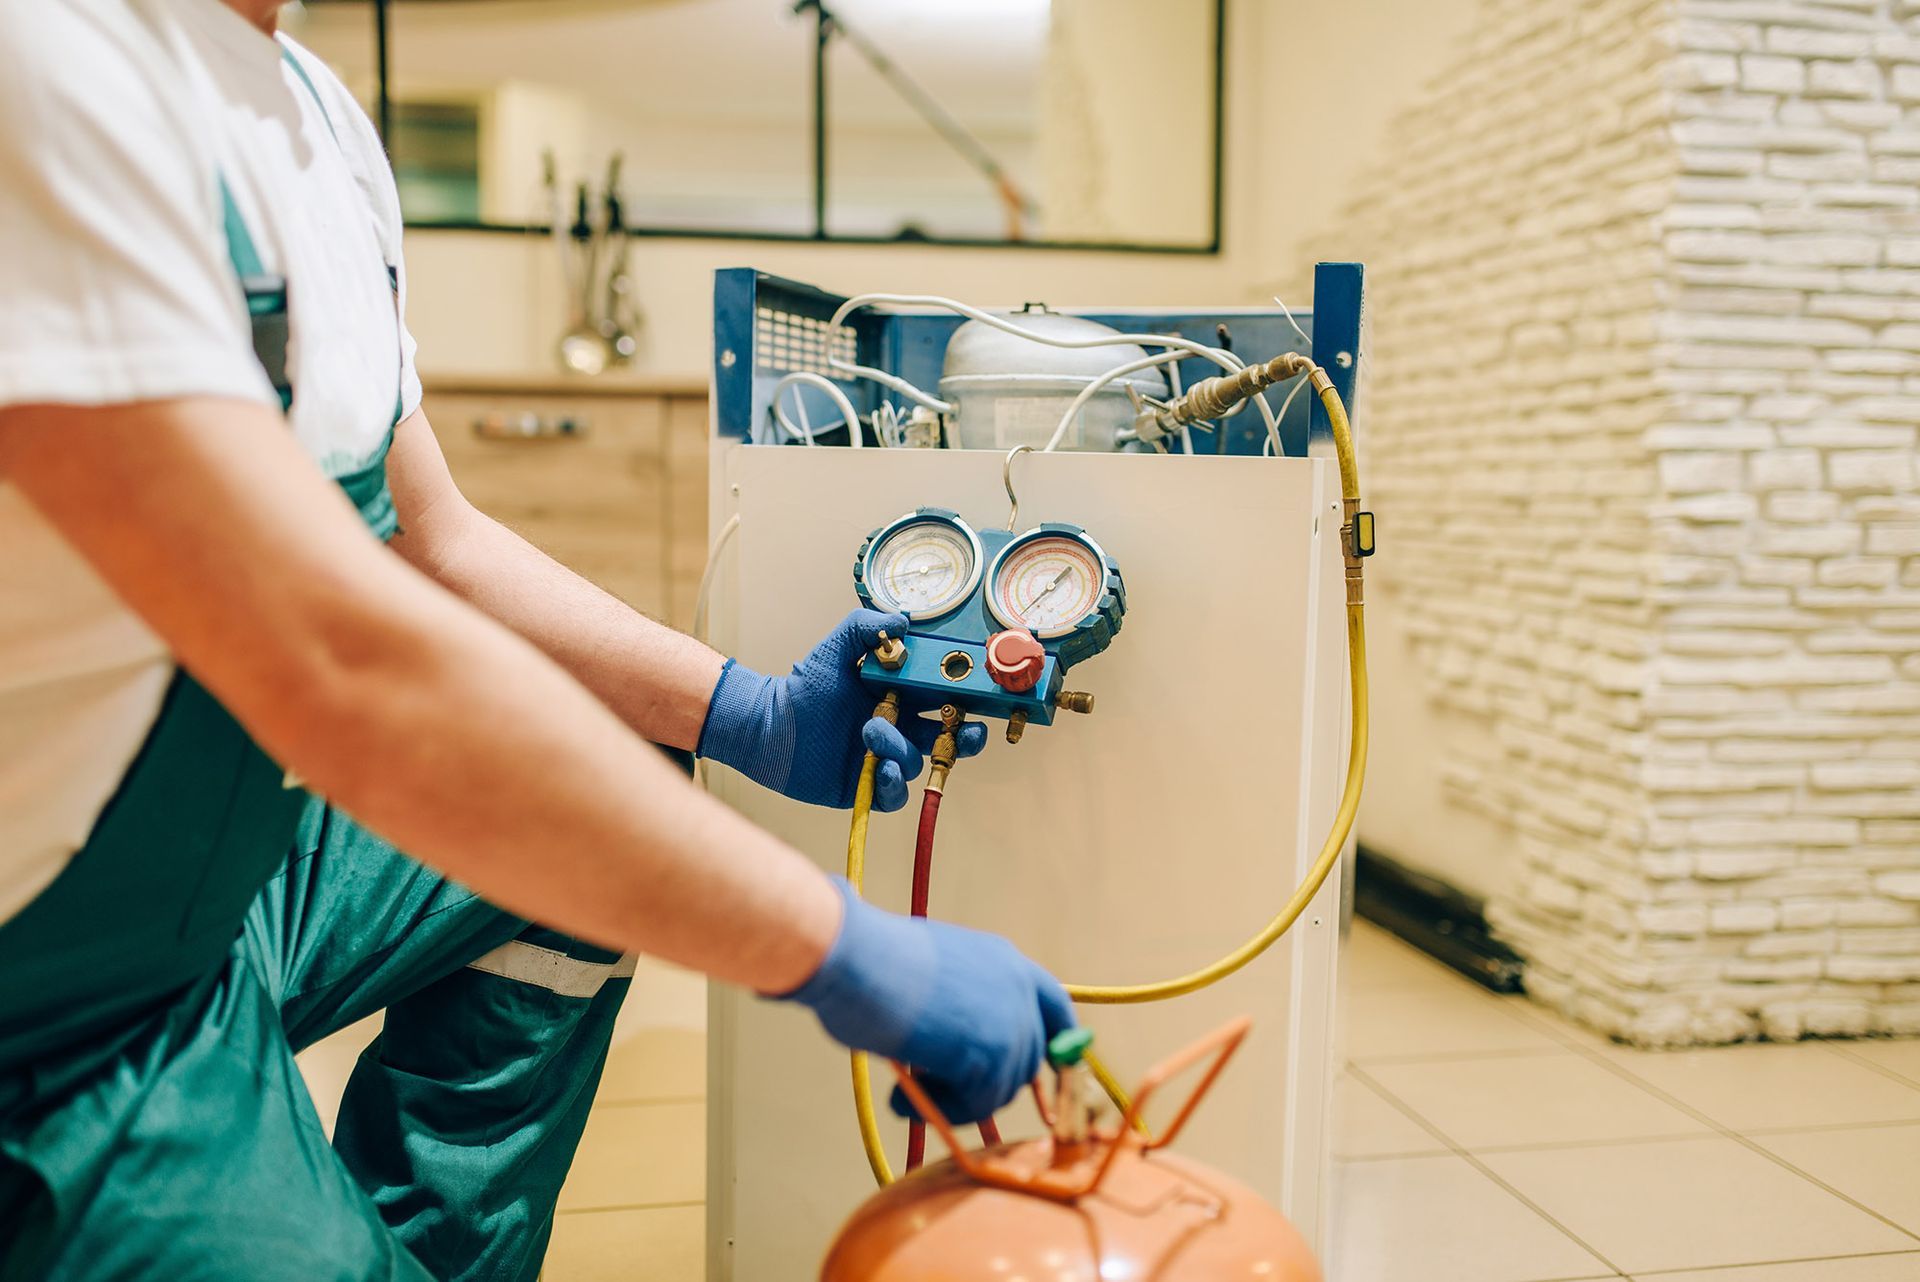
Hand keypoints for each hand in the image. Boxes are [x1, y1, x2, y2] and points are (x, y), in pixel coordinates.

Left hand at [697, 609, 986, 809]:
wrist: (768, 727)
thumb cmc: (803, 687)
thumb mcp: (834, 649)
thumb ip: (865, 627)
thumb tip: (904, 619)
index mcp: (899, 696)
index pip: (943, 699)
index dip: (964, 699)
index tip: (974, 695)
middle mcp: (898, 728)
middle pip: (948, 737)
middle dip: (966, 737)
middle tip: (969, 732)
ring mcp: (883, 758)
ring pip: (916, 763)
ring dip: (901, 750)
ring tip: (872, 733)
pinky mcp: (867, 787)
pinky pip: (895, 794)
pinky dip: (892, 784)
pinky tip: (877, 768)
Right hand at [776, 878, 1074, 1123]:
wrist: (858, 958)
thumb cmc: (873, 961)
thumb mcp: (934, 974)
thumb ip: (960, 1006)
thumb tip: (956, 1055)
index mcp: (1004, 961)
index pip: (1053, 1007)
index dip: (1056, 1043)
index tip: (1047, 1074)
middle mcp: (1017, 989)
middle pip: (1025, 1060)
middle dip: (985, 1085)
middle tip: (933, 1091)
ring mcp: (1010, 1022)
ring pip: (999, 1089)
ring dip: (954, 1102)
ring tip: (908, 1094)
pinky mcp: (992, 1055)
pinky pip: (976, 1105)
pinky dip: (940, 1111)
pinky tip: (904, 1098)